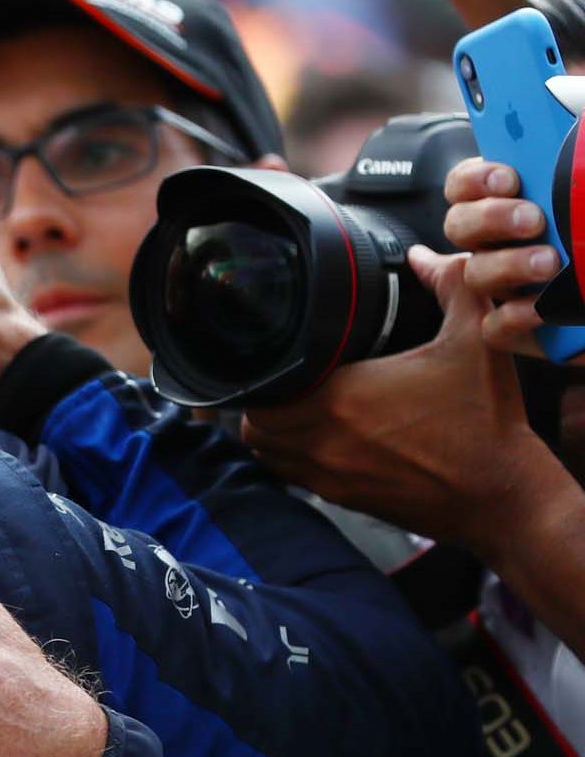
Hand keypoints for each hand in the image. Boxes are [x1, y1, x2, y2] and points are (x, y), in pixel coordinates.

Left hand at [243, 245, 560, 558]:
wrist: (501, 494)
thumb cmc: (485, 423)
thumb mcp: (475, 340)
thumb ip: (451, 285)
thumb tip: (426, 257)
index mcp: (343, 399)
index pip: (264, 391)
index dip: (263, 373)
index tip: (282, 357)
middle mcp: (325, 441)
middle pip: (255, 425)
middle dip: (263, 400)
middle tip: (286, 379)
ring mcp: (330, 475)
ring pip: (268, 454)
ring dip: (272, 431)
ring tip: (294, 407)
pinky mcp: (343, 499)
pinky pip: (292, 477)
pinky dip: (292, 458)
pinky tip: (316, 437)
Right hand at [441, 157, 565, 358]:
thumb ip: (577, 153)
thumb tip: (575, 121)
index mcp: (513, 202)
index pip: (464, 183)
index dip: (474, 180)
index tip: (509, 178)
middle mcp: (502, 242)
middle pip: (459, 226)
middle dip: (490, 219)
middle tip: (533, 219)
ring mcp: (508, 285)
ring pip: (476, 274)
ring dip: (507, 265)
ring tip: (550, 262)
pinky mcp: (523, 327)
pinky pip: (496, 327)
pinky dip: (514, 317)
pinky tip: (545, 306)